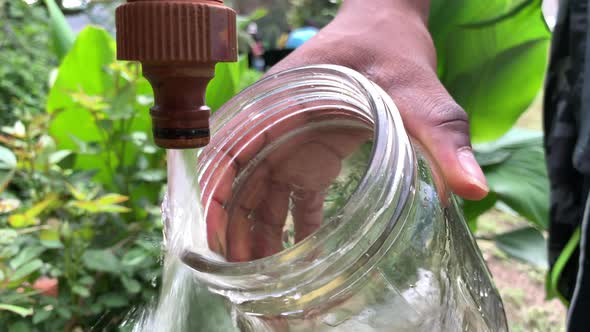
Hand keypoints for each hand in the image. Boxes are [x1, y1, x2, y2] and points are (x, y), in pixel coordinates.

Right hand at [202, 2, 487, 261]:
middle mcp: (279, 126)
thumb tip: (472, 189)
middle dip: (239, 233)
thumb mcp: (417, 93)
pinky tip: (302, 257)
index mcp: (283, 106)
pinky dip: (293, 225)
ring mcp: (293, 142)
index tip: (218, 242)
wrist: (388, 24)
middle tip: (246, 282)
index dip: (219, 200)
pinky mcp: (312, 154)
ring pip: (265, 196)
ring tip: (267, 282)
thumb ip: (441, 137)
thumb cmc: (391, 50)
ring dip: (261, 236)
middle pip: (244, 185)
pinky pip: (294, 196)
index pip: (233, 156)